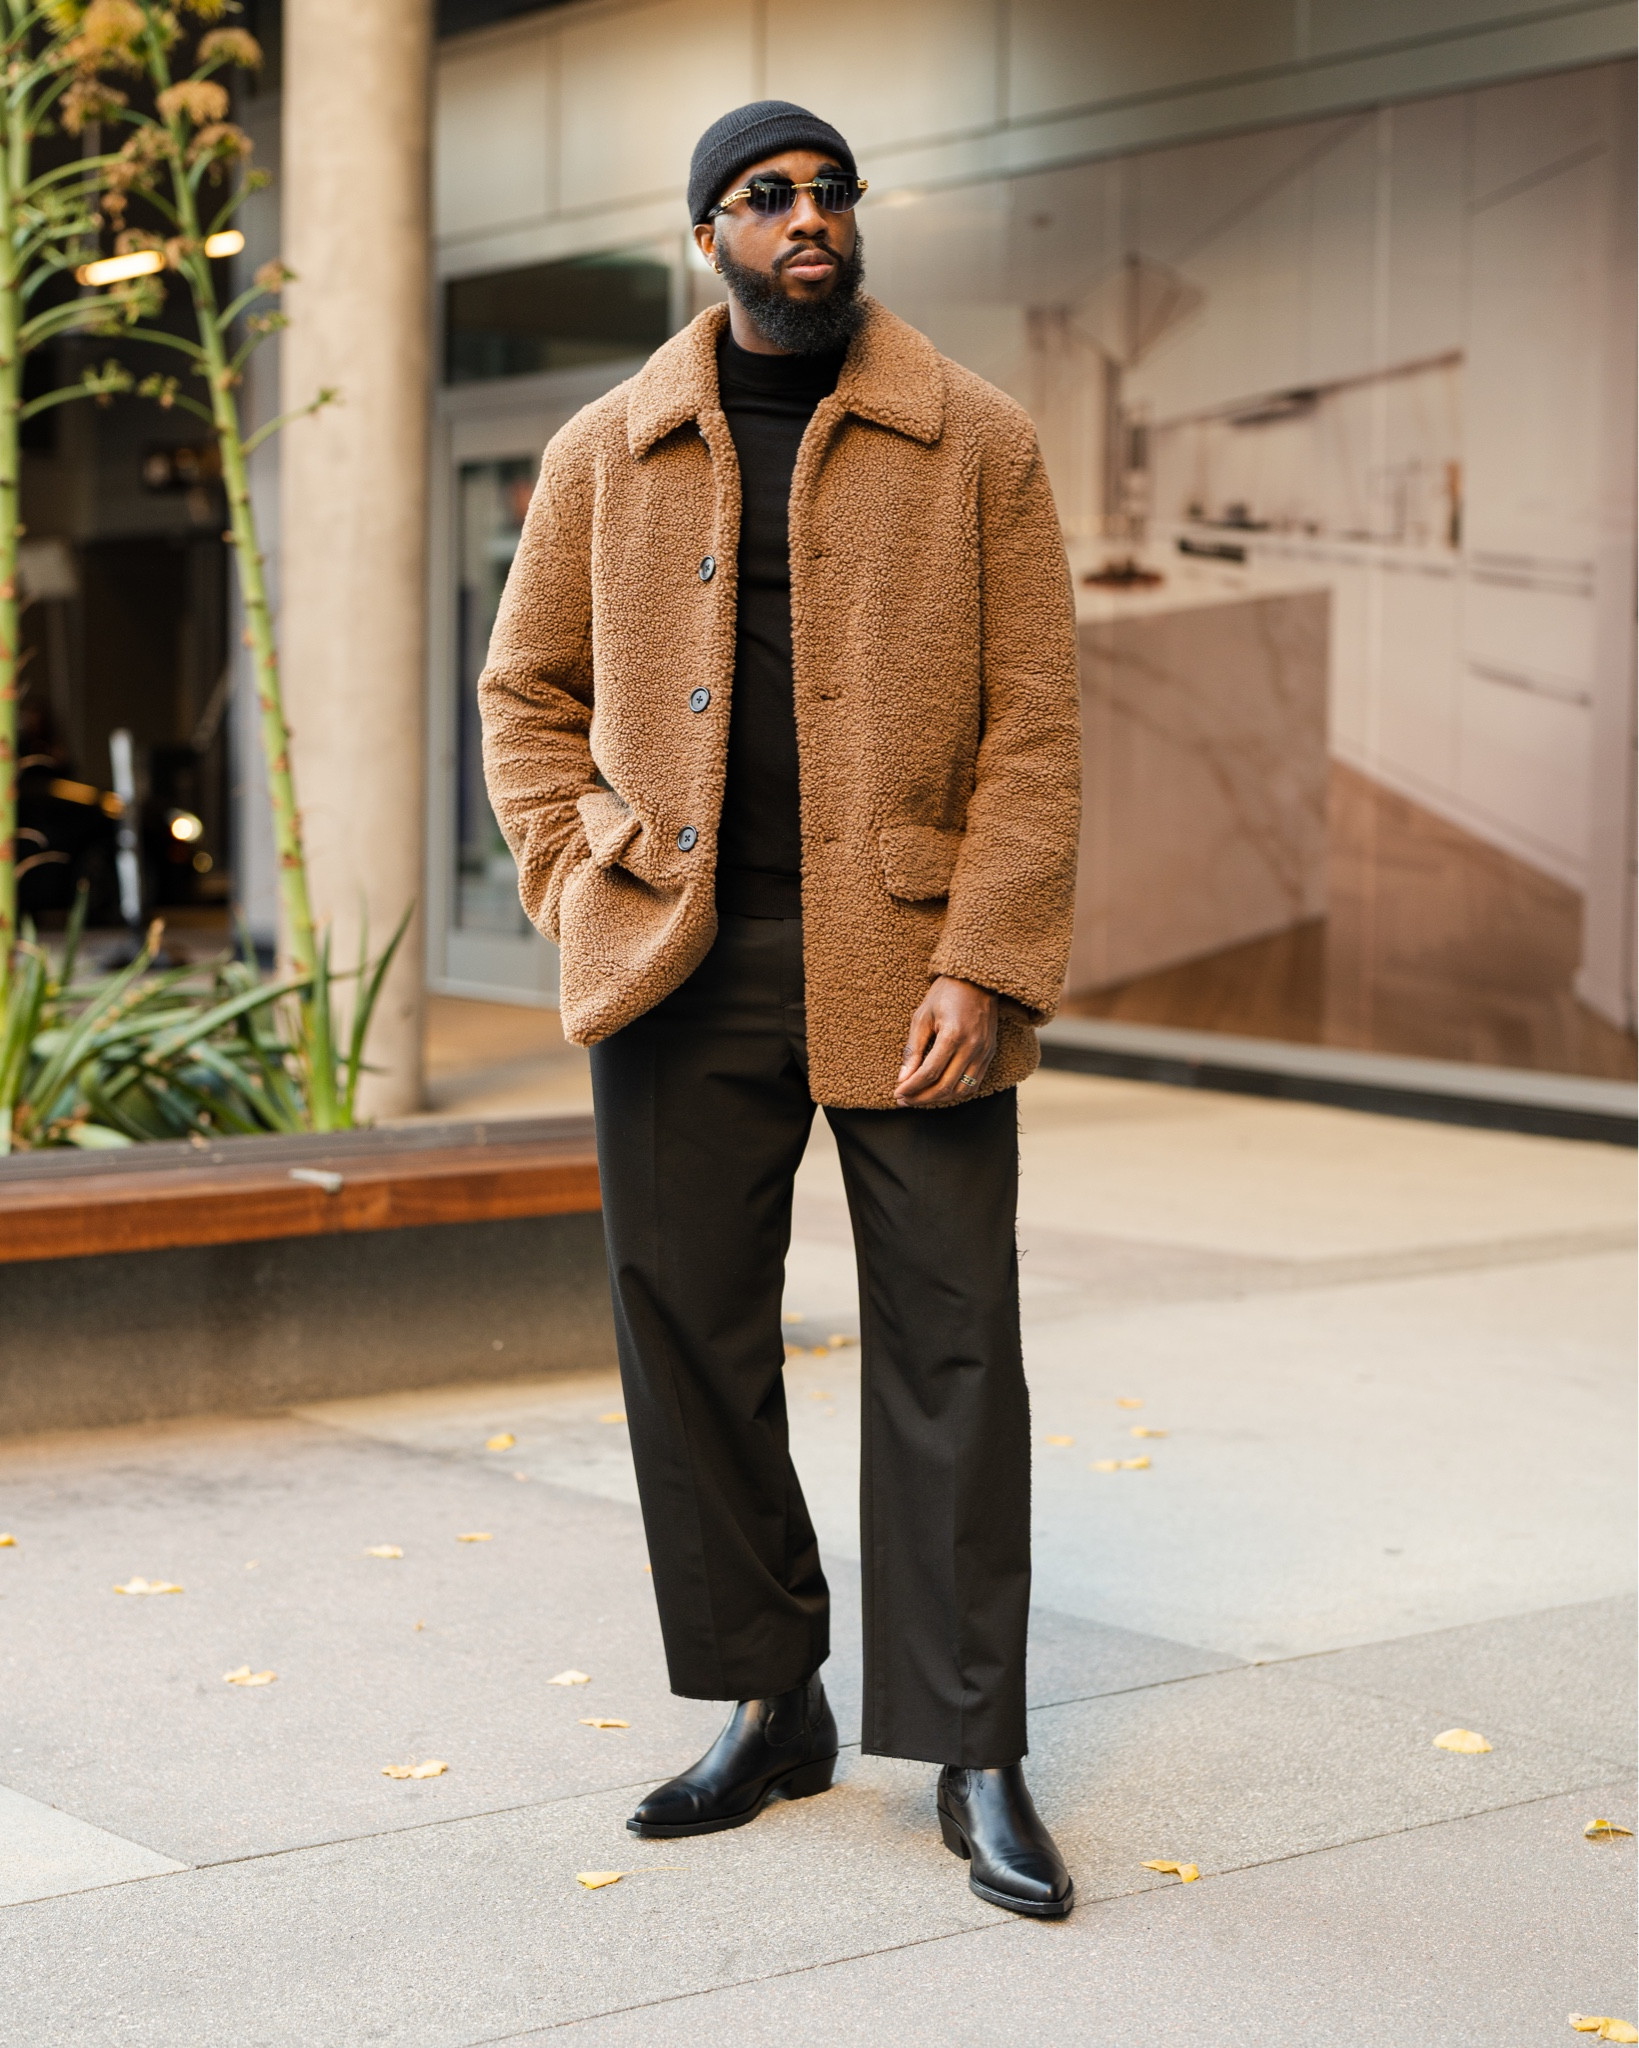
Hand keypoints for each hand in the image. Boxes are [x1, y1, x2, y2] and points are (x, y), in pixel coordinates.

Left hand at [895, 976, 998, 1107]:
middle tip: (904, 1100)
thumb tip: (902, 1078)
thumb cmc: (945, 994)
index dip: (911, 1087)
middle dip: (922, 1098)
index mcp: (953, 1035)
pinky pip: (974, 1083)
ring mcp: (984, 1052)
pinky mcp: (989, 1054)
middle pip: (946, 1087)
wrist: (976, 980)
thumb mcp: (922, 1017)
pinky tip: (940, 1090)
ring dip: (939, 1099)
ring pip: (962, 1090)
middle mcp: (972, 1047)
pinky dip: (956, 1092)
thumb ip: (913, 1049)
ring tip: (919, 1097)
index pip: (930, 1073)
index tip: (897, 1093)